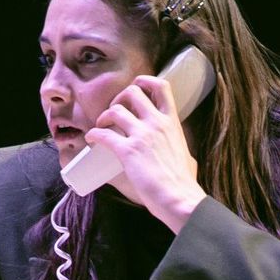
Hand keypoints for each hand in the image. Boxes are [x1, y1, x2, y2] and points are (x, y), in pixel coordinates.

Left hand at [84, 75, 206, 231]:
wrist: (179, 198)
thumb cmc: (184, 183)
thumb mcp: (188, 157)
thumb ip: (180, 150)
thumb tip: (181, 156)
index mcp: (172, 122)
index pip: (161, 87)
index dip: (145, 81)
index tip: (135, 88)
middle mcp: (156, 123)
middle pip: (133, 92)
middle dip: (119, 98)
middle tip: (114, 111)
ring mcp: (142, 135)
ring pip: (115, 110)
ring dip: (104, 116)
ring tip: (101, 126)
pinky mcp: (127, 151)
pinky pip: (103, 134)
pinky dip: (93, 134)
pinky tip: (91, 139)